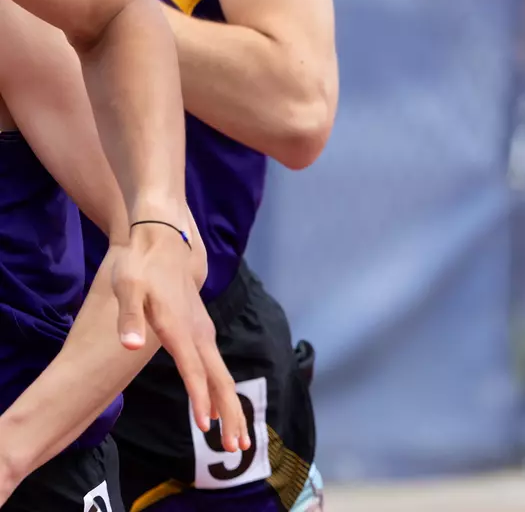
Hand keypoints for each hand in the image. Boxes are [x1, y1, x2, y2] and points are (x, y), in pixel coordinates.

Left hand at [107, 214, 247, 451]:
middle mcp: (198, 332)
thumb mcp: (126, 287)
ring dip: (230, 406)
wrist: (164, 236)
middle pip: (219, 378)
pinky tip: (220, 404)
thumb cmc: (140, 264)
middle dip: (232, 414)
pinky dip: (221, 389)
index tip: (206, 426)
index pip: (193, 369)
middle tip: (239, 446)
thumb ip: (128, 318)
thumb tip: (131, 345)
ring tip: (235, 436)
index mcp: (180, 329)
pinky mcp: (200, 328)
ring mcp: (203, 330)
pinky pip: (215, 365)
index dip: (199, 398)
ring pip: (221, 373)